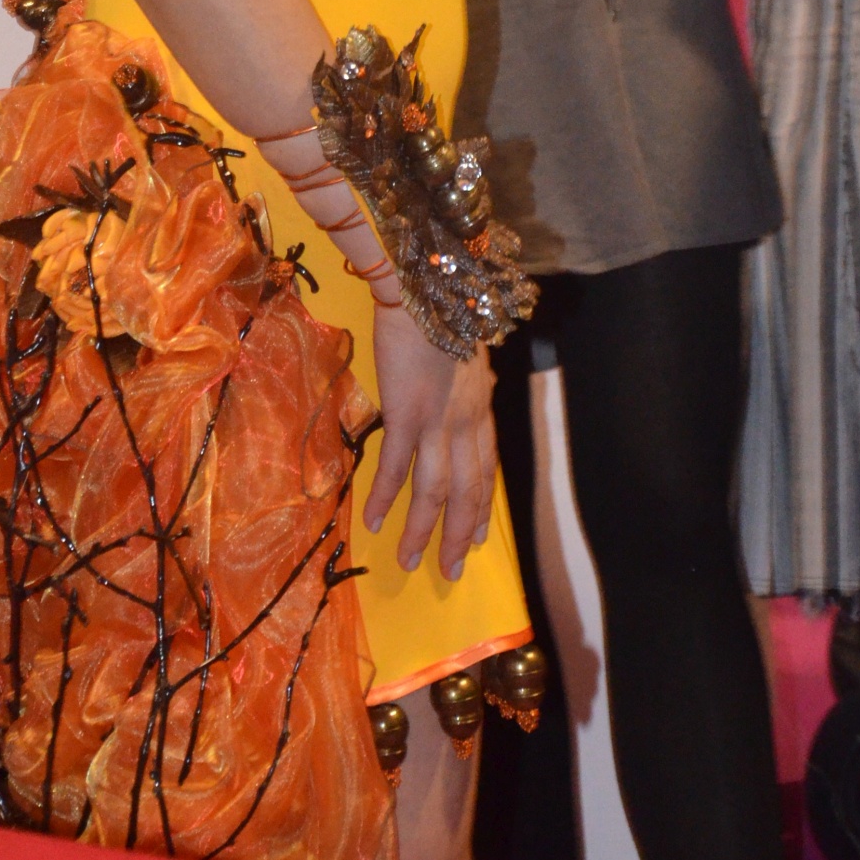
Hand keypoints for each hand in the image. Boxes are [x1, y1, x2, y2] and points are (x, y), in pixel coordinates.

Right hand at [362, 305, 497, 581]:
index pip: (485, 470)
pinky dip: (387, 497)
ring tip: (409, 561)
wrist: (424, 289)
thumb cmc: (441, 313)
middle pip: (466, 492)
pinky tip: (374, 520)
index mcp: (480, 410)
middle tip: (449, 571)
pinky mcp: (406, 414)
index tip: (474, 537)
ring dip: (422, 530)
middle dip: (457, 535)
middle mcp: (465, 423)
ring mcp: (437, 421)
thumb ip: (470, 382)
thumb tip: (478, 391)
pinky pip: (397, 466)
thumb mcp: (468, 353)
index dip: (479, 507)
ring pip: (434, 490)